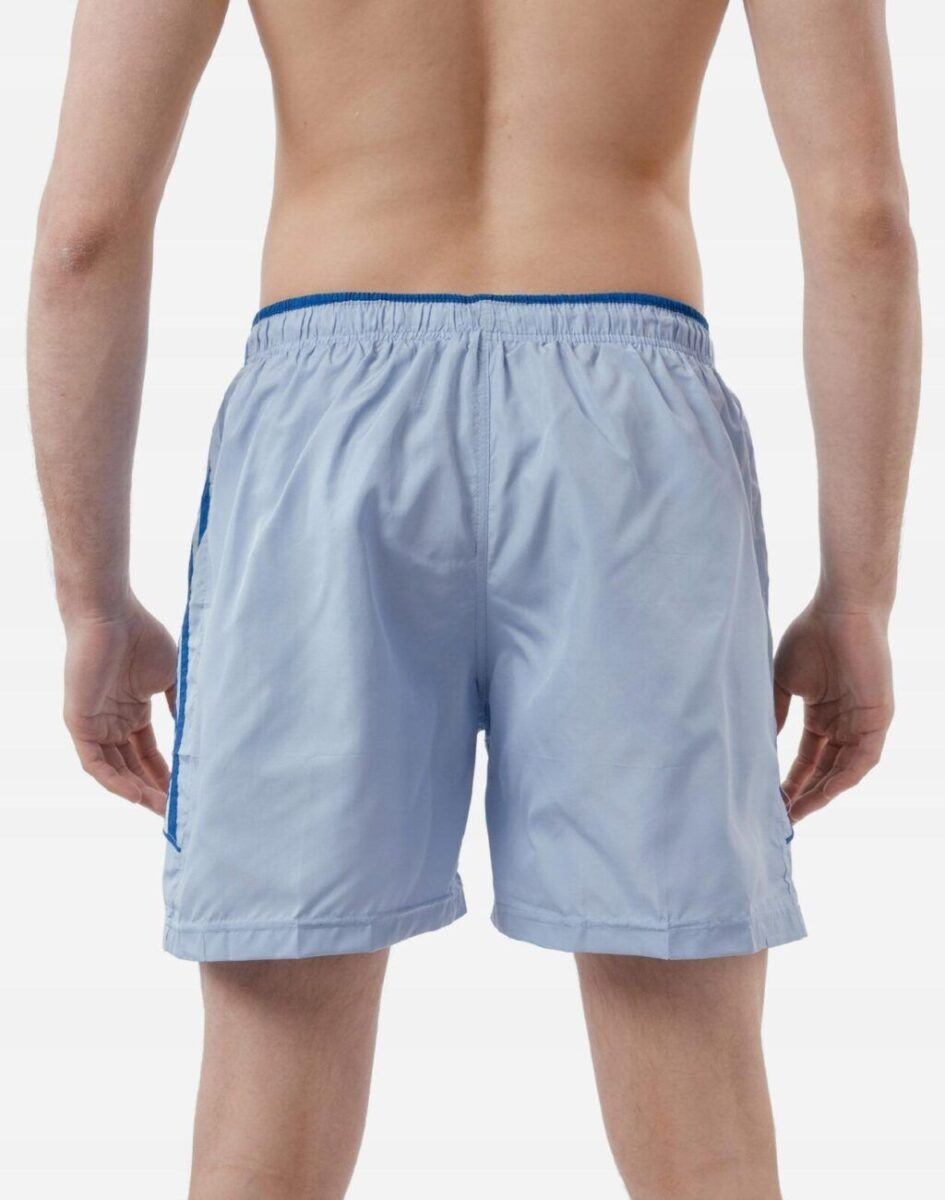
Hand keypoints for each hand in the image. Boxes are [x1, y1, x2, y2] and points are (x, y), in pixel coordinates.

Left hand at [63, 597, 177, 813]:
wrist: (112, 615)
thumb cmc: (142, 638)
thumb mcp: (170, 678)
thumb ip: (179, 707)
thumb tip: (197, 736)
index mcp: (132, 712)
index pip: (148, 754)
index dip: (166, 775)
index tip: (187, 792)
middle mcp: (112, 723)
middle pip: (132, 768)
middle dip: (154, 791)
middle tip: (178, 809)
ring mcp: (95, 725)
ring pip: (114, 771)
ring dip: (137, 792)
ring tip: (163, 807)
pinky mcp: (80, 724)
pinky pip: (95, 763)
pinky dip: (115, 781)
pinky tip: (136, 795)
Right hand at [774, 601, 893, 821]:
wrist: (840, 610)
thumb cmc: (811, 637)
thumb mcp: (783, 682)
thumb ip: (775, 714)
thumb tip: (760, 748)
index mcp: (823, 715)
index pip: (807, 759)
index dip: (790, 781)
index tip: (770, 801)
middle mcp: (844, 724)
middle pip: (824, 771)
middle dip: (804, 795)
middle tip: (782, 817)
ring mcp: (863, 723)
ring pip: (844, 771)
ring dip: (822, 793)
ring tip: (798, 811)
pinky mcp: (878, 718)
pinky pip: (863, 758)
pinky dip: (844, 777)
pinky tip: (824, 792)